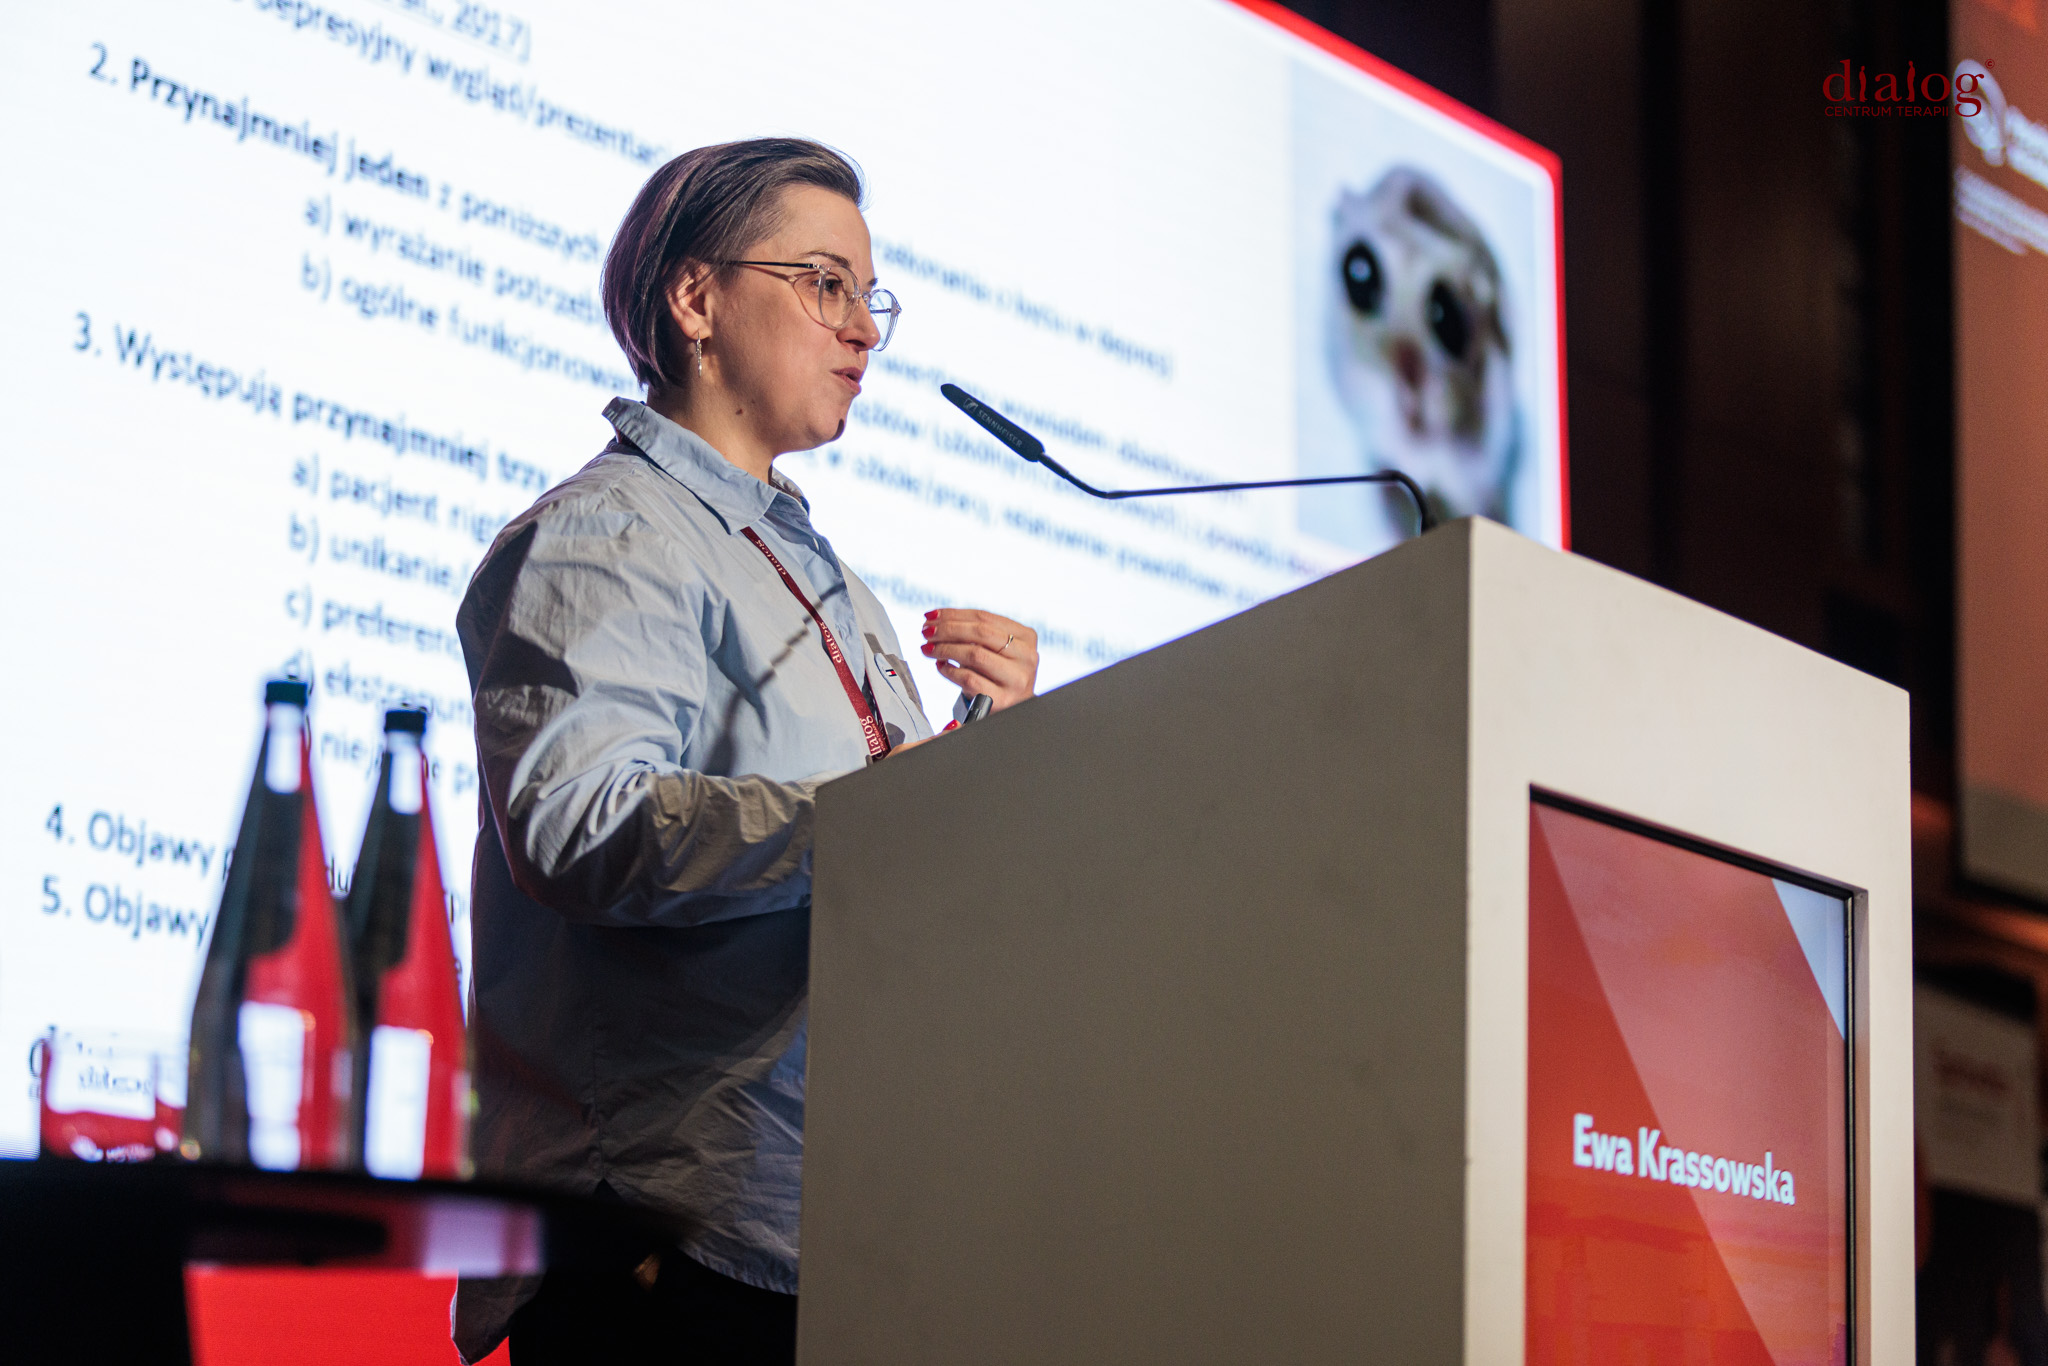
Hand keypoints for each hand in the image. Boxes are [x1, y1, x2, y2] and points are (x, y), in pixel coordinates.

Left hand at [920, 609, 1037, 710]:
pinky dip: (950, 671)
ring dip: (945, 649)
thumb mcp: (995, 650)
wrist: (1014, 708)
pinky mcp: (1003, 699)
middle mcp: (1026, 656)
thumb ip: (974, 633)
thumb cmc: (998, 674)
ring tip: (928, 648)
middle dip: (947, 629)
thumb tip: (935, 619)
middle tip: (926, 631)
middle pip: (980, 633)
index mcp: (1025, 637)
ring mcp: (1017, 679)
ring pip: (974, 654)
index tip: (931, 615)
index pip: (984, 617)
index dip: (954, 614)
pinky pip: (969, 679)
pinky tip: (941, 666)